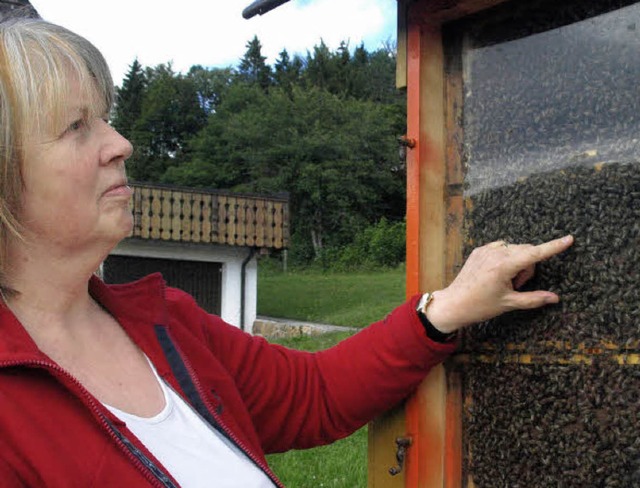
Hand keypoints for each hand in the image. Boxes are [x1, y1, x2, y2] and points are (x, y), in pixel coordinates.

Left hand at [425, 235, 573, 332]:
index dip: (553, 247)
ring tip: (504, 281)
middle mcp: (495, 253)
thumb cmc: (480, 306)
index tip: (569, 238)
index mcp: (504, 266)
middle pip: (526, 251)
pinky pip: (501, 248)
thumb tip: (555, 298)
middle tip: (516, 285)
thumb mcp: (509, 304)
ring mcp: (485, 250)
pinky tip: (496, 274)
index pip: (535, 253)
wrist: (453, 303)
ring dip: (517, 262)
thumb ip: (534, 299)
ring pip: (515, 249)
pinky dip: (505, 258)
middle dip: (528, 267)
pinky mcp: (479, 250)